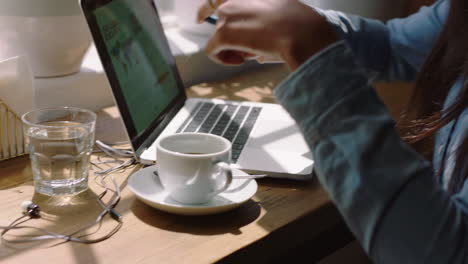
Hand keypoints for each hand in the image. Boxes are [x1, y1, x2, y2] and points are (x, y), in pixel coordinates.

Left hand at [197, 0, 337, 69]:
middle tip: (247, 49)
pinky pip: (211, 50)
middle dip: (231, 37)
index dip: (208, 8)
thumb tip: (254, 46)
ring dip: (232, 48)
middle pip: (220, 19)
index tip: (202, 18)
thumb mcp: (280, 13)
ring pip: (218, 37)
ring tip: (254, 53)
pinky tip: (239, 61)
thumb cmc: (299, 25)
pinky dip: (222, 59)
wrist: (302, 33)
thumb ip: (262, 21)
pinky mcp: (223, 33)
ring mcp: (227, 13)